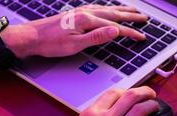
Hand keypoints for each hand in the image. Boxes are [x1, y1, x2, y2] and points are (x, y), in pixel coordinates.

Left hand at [1, 5, 147, 58]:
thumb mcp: (76, 45)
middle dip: (131, 16)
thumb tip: (115, 31)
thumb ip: (97, 37)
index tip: (142, 36)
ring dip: (122, 10)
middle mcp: (86, 13)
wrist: (32, 37)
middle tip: (145, 18)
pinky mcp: (76, 14)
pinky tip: (111, 10)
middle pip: (114, 13)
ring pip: (107, 9)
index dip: (130, 32)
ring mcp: (81, 12)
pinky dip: (110, 9)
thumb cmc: (52, 43)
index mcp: (87, 20)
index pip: (115, 27)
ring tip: (133, 11)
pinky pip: (99, 9)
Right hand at [36, 86, 160, 115]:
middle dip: (145, 92)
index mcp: (92, 113)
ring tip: (156, 108)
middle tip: (151, 95)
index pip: (114, 92)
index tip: (131, 94)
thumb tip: (104, 114)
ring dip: (152, 107)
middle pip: (132, 97)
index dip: (126, 90)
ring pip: (141, 112)